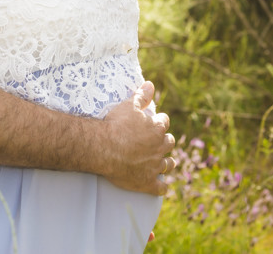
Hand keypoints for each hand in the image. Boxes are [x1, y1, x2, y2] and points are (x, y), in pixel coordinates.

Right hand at [99, 81, 174, 195]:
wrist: (103, 148)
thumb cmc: (115, 125)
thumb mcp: (128, 106)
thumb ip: (142, 96)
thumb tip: (150, 84)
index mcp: (157, 129)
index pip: (164, 123)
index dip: (159, 122)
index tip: (154, 122)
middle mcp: (159, 147)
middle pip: (169, 143)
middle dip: (165, 142)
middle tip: (158, 142)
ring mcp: (155, 166)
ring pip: (168, 164)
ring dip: (167, 163)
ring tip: (164, 163)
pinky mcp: (147, 182)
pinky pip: (160, 188)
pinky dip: (161, 187)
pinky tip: (161, 187)